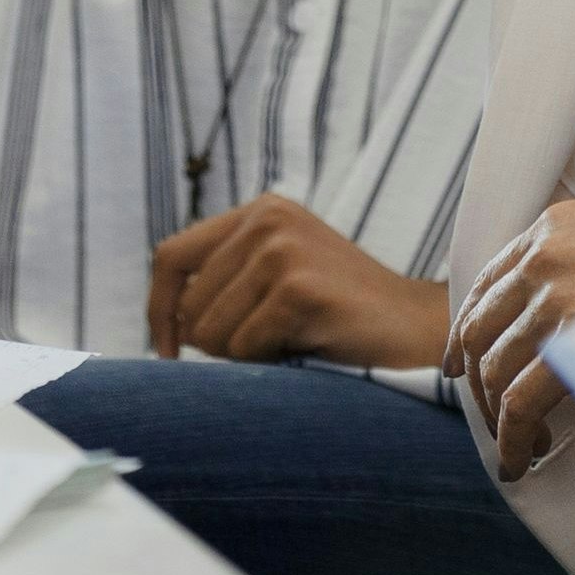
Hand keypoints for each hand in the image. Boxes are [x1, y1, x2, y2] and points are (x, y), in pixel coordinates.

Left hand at [146, 194, 451, 367]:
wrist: (415, 331)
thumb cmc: (340, 317)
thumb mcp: (277, 280)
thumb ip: (225, 284)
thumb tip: (166, 323)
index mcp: (259, 212)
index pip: (170, 257)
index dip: (158, 309)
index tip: (166, 352)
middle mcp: (267, 219)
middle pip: (189, 305)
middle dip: (217, 343)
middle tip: (270, 344)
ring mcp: (284, 250)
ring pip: (211, 332)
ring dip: (245, 355)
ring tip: (293, 340)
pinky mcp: (298, 288)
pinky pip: (245, 348)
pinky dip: (270, 361)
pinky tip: (309, 345)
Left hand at [443, 199, 574, 479]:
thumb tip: (563, 323)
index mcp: (556, 226)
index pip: (489, 281)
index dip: (468, 330)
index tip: (461, 364)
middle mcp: (544, 253)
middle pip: (481, 327)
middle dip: (478, 381)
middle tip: (491, 416)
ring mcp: (555, 293)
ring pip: (495, 369)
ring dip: (500, 417)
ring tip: (521, 446)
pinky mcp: (572, 337)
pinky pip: (521, 400)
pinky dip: (512, 437)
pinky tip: (522, 457)